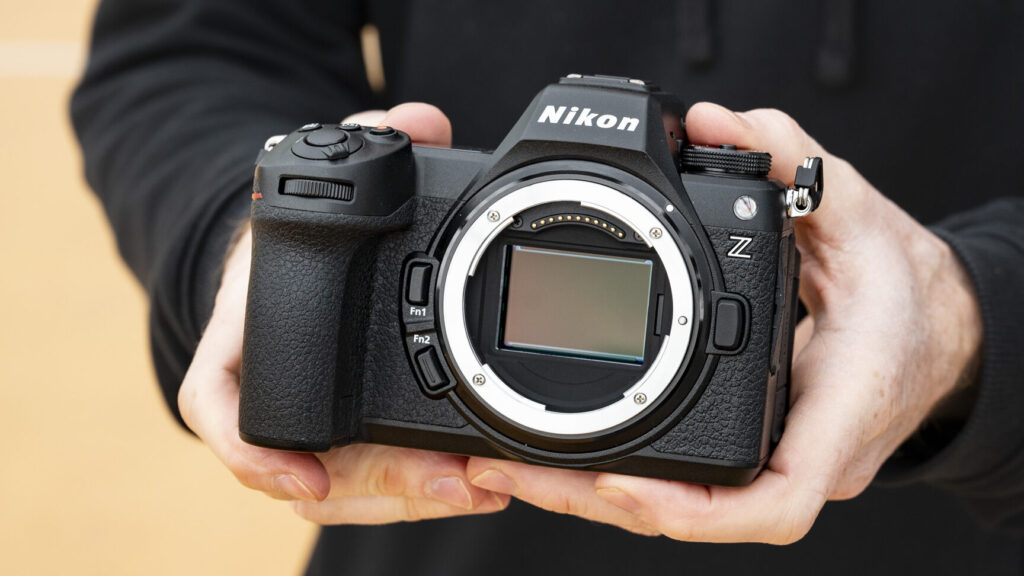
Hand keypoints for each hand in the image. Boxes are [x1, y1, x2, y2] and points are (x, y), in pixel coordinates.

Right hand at [178, 103, 508, 523]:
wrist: (278, 274)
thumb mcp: (316, 182)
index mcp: (238, 342)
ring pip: (349, 493)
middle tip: (450, 481)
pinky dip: (420, 493)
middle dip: (383, 485)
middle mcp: (270, 396)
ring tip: (476, 486)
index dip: (254, 453)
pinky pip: (377, 485)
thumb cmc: (284, 242)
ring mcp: (311, 428)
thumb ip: (362, 142)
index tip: (307, 476)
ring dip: (411, 499)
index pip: (220, 406)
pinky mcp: (352, 442)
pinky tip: (474, 484)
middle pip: (307, 475)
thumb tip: (418, 121)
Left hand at [466, 103, 982, 542]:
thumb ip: (797, 162)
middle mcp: (800, 451)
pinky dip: (629, 472)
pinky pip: (687, 475)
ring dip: (602, 497)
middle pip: (698, 513)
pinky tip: (575, 454)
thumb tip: (718, 122)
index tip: (618, 482)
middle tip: (522, 475)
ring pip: (684, 506)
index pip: (771, 500)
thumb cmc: (909, 289)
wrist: (938, 327)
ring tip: (523, 470)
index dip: (689, 508)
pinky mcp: (752, 445)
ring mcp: (774, 455)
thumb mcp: (860, 216)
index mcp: (837, 413)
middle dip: (605, 502)